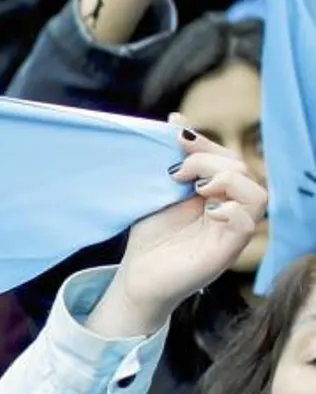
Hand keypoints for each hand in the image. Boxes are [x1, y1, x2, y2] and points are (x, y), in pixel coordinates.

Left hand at [87, 123, 267, 337]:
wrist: (136, 277)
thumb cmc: (149, 236)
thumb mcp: (159, 190)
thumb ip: (173, 159)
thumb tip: (178, 116)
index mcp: (218, 194)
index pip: (229, 157)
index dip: (206, 143)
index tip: (176, 137)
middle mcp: (230, 210)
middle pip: (243, 170)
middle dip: (210, 160)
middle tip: (176, 172)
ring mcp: (231, 231)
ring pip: (258, 194)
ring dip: (226, 181)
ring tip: (196, 188)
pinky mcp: (226, 251)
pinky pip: (247, 223)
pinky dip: (230, 209)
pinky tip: (207, 209)